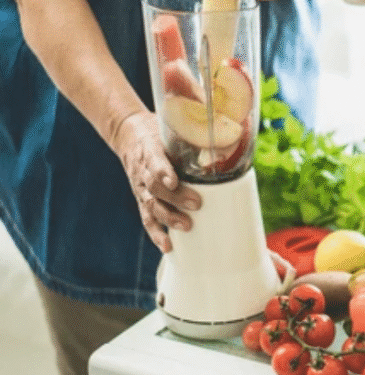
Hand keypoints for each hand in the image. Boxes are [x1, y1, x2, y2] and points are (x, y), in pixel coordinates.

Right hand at [112, 112, 200, 252]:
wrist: (128, 132)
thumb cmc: (158, 131)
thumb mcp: (171, 128)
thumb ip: (193, 137)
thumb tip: (227, 143)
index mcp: (151, 150)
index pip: (154, 161)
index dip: (163, 172)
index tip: (174, 181)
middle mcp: (143, 170)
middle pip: (155, 187)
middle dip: (175, 198)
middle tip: (196, 204)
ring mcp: (141, 186)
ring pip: (151, 205)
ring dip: (168, 218)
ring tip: (185, 226)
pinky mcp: (141, 198)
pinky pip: (147, 218)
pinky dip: (156, 233)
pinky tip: (167, 246)